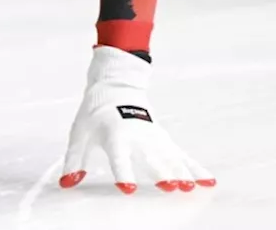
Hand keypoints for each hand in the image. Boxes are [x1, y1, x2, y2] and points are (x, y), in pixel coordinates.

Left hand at [60, 46, 214, 193]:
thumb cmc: (95, 114)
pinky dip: (195, 167)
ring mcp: (154, 137)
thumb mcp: (79, 135)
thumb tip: (66, 184)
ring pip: (170, 157)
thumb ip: (74, 161)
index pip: (119, 156)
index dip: (122, 172)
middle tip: (171, 187)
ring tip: (188, 187)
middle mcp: (138, 135)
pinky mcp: (164, 139)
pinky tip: (208, 180)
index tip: (127, 188)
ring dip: (181, 172)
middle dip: (161, 172)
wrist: (115, 87)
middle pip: (151, 157)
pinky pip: (182, 155)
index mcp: (115, 134)